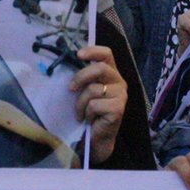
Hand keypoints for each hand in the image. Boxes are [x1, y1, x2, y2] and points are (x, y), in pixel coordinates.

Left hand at [69, 44, 125, 165]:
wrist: (98, 138)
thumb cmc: (90, 113)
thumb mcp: (86, 91)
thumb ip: (85, 79)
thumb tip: (69, 64)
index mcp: (112, 74)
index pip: (107, 54)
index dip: (93, 51)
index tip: (78, 55)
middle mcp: (119, 82)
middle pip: (100, 68)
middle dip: (81, 77)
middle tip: (70, 88)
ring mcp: (121, 96)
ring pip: (93, 90)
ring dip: (81, 103)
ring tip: (82, 113)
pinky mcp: (118, 109)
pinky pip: (94, 105)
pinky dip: (87, 113)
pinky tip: (90, 120)